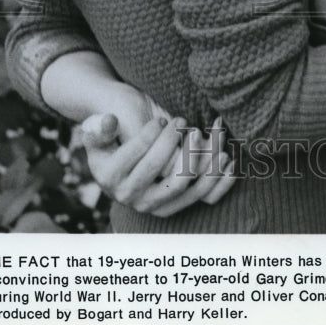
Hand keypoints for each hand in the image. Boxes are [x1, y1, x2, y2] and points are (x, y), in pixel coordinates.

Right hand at [78, 112, 235, 215]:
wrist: (118, 158)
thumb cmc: (110, 136)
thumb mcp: (96, 130)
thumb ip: (99, 126)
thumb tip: (109, 120)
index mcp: (109, 177)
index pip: (137, 155)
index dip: (151, 135)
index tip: (161, 119)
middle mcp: (131, 196)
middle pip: (162, 171)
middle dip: (176, 143)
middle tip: (183, 121)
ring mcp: (154, 204)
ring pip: (185, 186)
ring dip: (202, 162)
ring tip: (210, 136)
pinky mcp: (174, 205)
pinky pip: (201, 197)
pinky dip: (218, 181)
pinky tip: (229, 162)